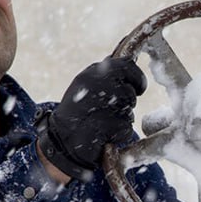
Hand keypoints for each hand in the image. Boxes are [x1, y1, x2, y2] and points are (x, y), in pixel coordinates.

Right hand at [38, 57, 146, 179]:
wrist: (61, 139)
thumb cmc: (80, 110)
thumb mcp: (89, 85)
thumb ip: (108, 74)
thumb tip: (130, 62)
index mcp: (90, 74)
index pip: (126, 66)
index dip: (137, 78)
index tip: (139, 88)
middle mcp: (91, 87)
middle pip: (129, 92)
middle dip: (127, 102)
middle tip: (113, 109)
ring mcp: (94, 108)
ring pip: (128, 111)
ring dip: (123, 119)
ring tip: (105, 121)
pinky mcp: (98, 128)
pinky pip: (125, 129)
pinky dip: (119, 134)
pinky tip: (105, 134)